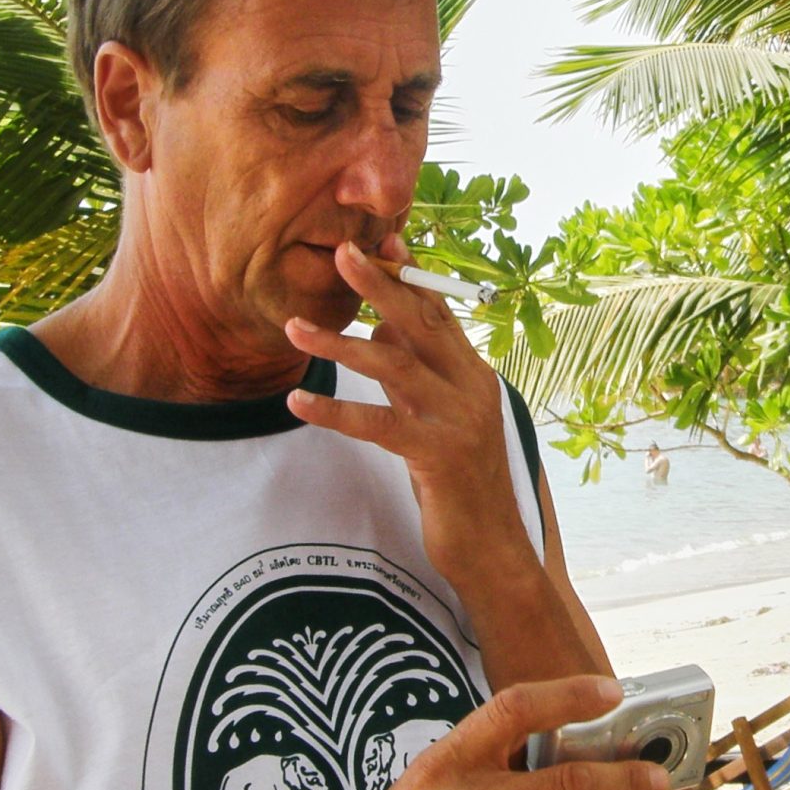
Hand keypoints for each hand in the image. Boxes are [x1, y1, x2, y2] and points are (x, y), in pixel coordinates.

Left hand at [283, 238, 524, 586]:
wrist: (494, 549)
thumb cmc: (461, 484)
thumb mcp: (440, 419)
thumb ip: (417, 376)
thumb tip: (380, 330)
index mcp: (475, 375)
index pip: (440, 313)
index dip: (411, 275)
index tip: (383, 239)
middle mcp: (473, 388)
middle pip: (421, 324)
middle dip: (380, 285)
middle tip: (342, 254)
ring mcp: (459, 421)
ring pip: (395, 367)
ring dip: (340, 345)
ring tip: (294, 329)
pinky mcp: (438, 456)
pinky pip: (378, 424)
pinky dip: (336, 410)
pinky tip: (300, 401)